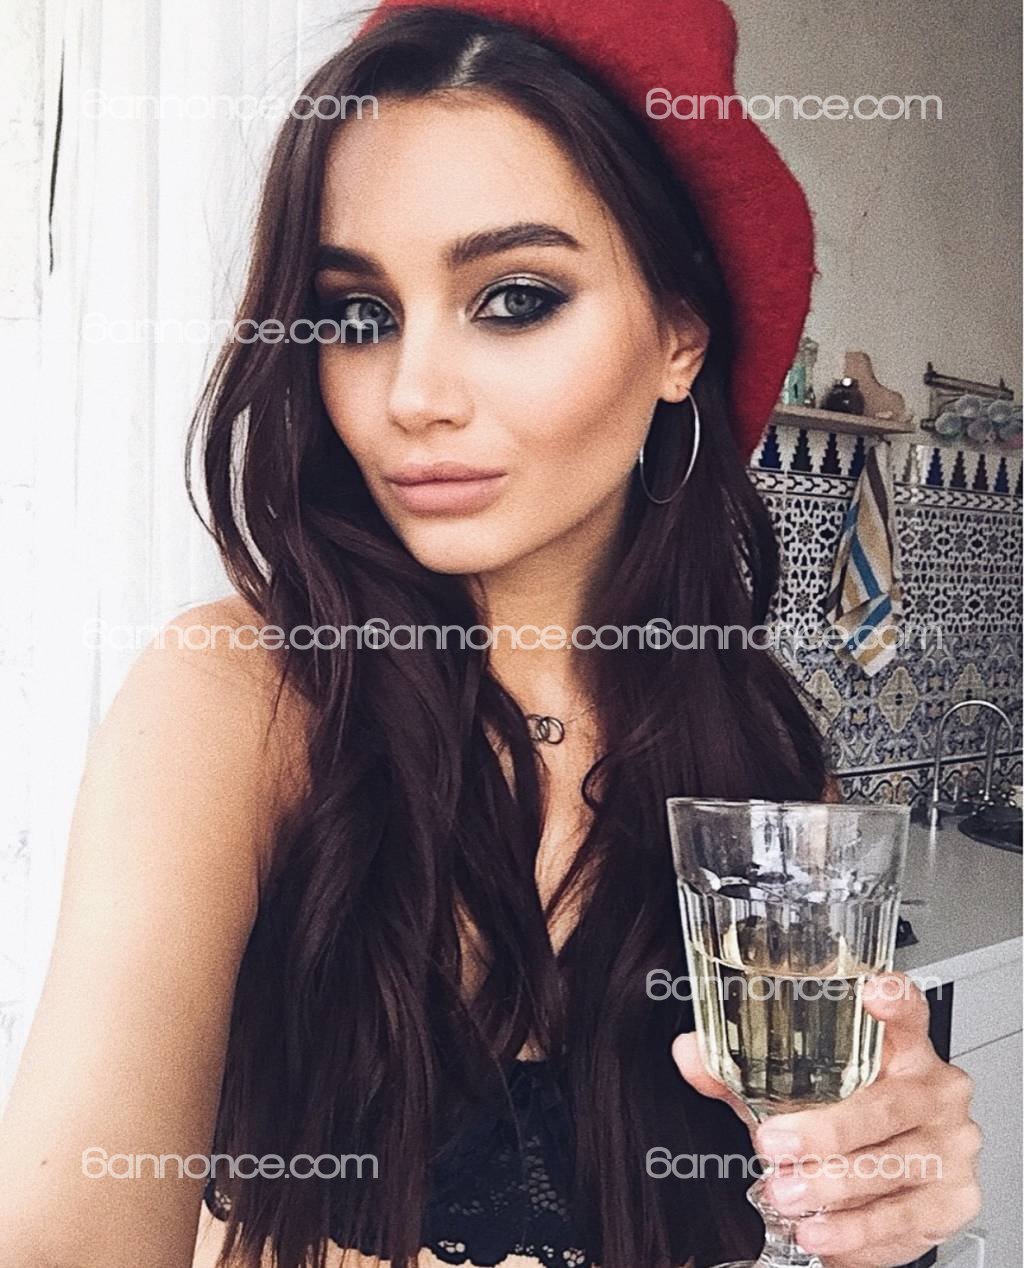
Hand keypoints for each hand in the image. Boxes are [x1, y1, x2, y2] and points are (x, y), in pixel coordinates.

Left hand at [672, 972, 981, 1266]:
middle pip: (887, 1105)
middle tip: (773, 1144)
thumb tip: (689, 1053)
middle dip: (825, 1131)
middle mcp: (935, 1091)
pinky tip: (823, 1233)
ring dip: (834, 1188)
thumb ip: (740, 1072)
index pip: (909, 1012)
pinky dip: (857, 1231)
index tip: (874, 992)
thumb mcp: (794, 1090)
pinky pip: (904, 1219)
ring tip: (788, 1196)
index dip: (896, 1000)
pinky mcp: (954, 1200)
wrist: (892, 1181)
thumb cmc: (849, 1119)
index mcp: (903, 1050)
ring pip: (894, 1167)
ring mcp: (951, 1146)